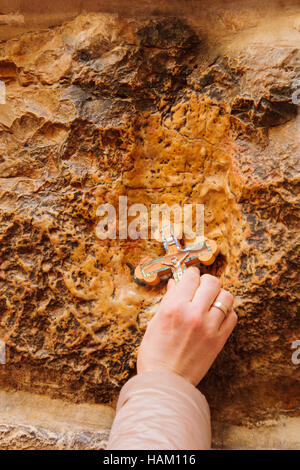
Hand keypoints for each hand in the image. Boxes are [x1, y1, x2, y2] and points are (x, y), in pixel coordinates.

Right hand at [137, 267, 237, 385]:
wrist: (166, 381)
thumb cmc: (154, 353)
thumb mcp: (155, 322)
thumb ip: (169, 300)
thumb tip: (176, 284)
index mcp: (174, 307)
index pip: (191, 276)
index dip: (190, 274)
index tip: (190, 277)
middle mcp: (194, 313)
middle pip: (212, 282)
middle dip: (206, 282)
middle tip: (200, 288)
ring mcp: (209, 327)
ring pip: (226, 296)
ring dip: (218, 296)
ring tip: (210, 302)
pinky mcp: (219, 340)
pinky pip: (232, 316)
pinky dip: (226, 313)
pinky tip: (216, 316)